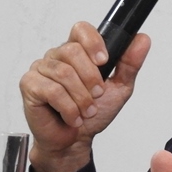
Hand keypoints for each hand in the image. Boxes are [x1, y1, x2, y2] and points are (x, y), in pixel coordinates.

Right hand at [20, 22, 150, 171]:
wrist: (74, 141)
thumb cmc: (93, 113)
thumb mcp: (119, 88)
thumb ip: (129, 64)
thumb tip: (142, 39)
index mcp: (77, 52)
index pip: (81, 29)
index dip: (93, 42)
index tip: (104, 61)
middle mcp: (56, 57)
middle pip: (72, 51)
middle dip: (90, 78)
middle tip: (97, 95)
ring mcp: (41, 70)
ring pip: (63, 73)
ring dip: (81, 98)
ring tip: (86, 111)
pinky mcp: (29, 86)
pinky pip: (51, 90)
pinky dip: (68, 108)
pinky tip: (73, 117)